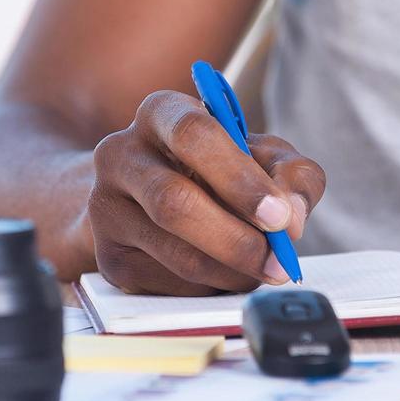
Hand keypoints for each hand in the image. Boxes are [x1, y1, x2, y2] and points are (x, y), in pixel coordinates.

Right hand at [87, 90, 325, 294]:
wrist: (151, 199)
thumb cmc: (218, 170)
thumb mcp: (263, 156)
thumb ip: (292, 176)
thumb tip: (293, 219)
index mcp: (161, 112)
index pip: (193, 135)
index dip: (238, 178)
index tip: (279, 216)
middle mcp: (120, 153)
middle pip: (174, 203)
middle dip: (236, 240)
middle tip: (278, 261)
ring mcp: (106, 208)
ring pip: (175, 253)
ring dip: (231, 271)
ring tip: (262, 269)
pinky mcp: (108, 257)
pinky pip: (168, 284)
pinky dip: (210, 288)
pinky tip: (223, 273)